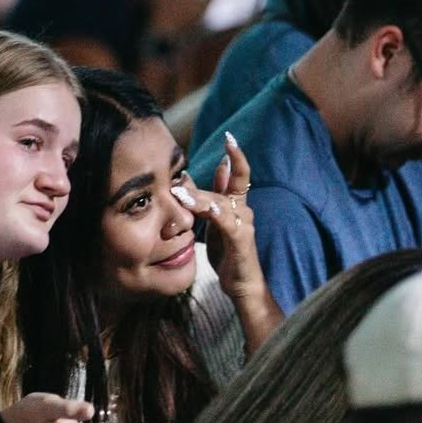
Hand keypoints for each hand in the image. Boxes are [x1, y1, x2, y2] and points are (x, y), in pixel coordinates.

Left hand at [170, 132, 264, 302]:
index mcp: (236, 204)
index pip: (239, 174)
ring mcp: (244, 226)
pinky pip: (229, 225)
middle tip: (177, 182)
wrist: (241, 284)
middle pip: (223, 188)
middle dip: (198, 187)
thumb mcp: (214, 222)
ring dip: (200, 199)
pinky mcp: (241, 242)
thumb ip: (206, 198)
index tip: (229, 138)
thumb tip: (191, 175)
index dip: (236, 156)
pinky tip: (210, 210)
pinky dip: (219, 216)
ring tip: (181, 194)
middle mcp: (243, 211)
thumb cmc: (227, 253)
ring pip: (222, 204)